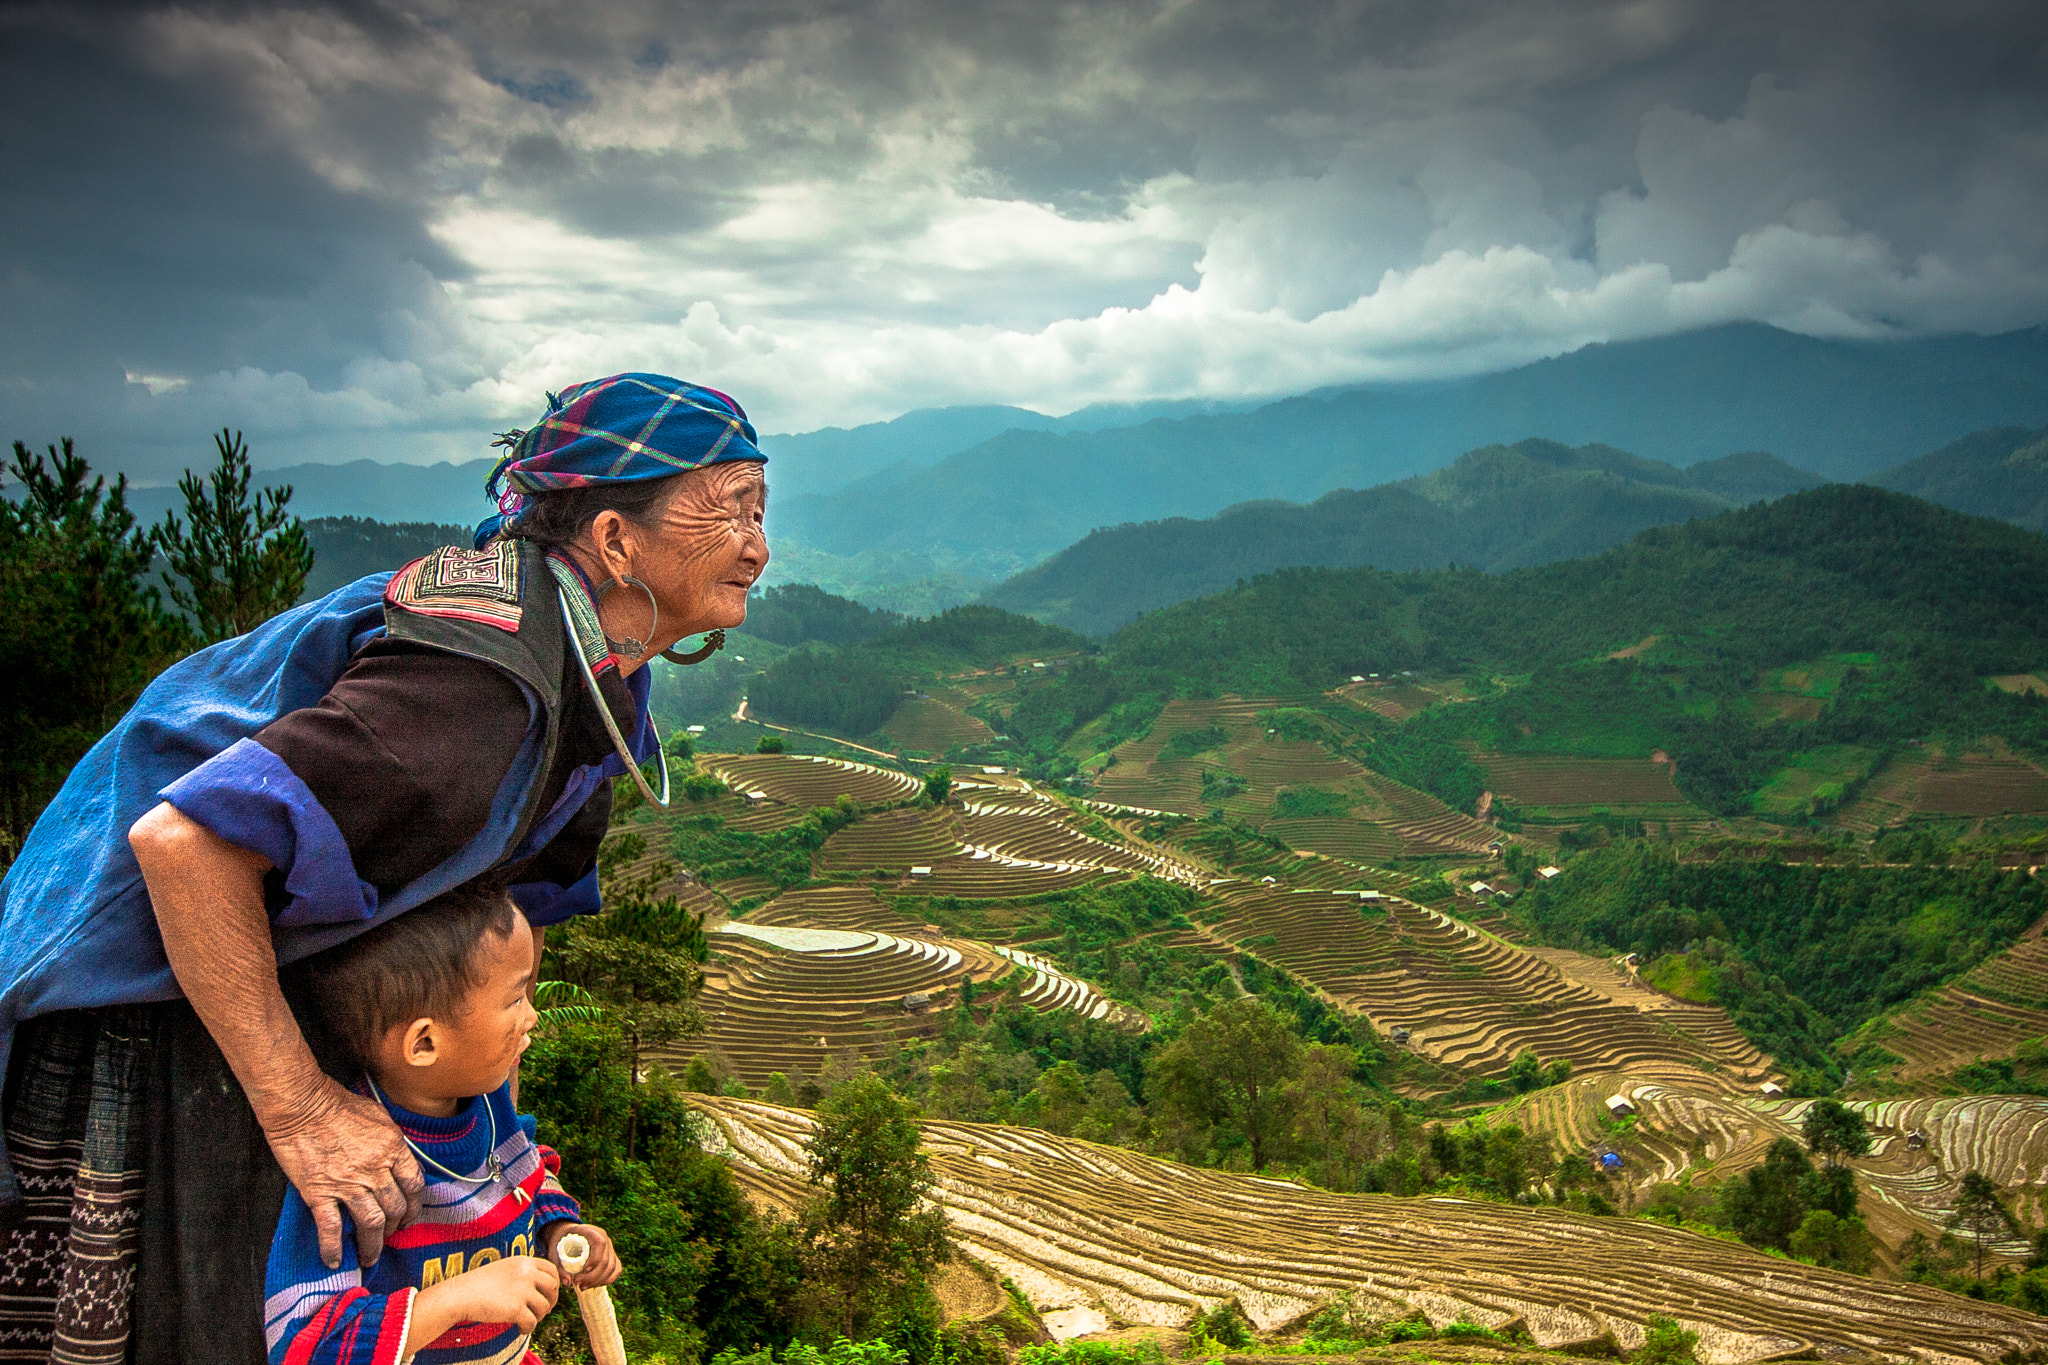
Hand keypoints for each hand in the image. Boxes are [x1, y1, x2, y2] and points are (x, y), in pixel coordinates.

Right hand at [263, 1076, 424, 1268]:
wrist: (301, 1105)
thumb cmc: (339, 1104)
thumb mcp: (379, 1116)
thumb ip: (392, 1142)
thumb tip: (400, 1162)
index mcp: (393, 1148)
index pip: (414, 1185)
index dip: (414, 1206)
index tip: (409, 1217)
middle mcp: (375, 1169)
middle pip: (395, 1207)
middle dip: (395, 1227)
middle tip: (390, 1236)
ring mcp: (348, 1183)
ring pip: (370, 1222)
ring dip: (372, 1245)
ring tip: (369, 1257)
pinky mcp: (319, 1192)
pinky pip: (331, 1227)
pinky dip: (333, 1248)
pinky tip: (335, 1260)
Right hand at [433, 1255, 560, 1334]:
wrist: (459, 1295)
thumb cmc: (479, 1285)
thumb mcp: (505, 1268)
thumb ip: (524, 1273)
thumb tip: (544, 1288)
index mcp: (524, 1262)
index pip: (552, 1270)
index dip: (554, 1284)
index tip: (548, 1295)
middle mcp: (527, 1273)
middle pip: (553, 1288)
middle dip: (550, 1301)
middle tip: (541, 1311)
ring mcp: (522, 1290)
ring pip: (544, 1307)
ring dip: (538, 1316)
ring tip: (524, 1320)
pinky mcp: (516, 1309)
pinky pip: (532, 1322)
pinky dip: (527, 1328)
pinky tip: (518, 1328)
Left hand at [545, 1222, 621, 1287]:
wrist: (567, 1235)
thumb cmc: (561, 1243)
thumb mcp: (555, 1252)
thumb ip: (559, 1267)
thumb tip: (567, 1283)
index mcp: (592, 1232)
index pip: (600, 1243)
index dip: (595, 1258)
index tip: (583, 1270)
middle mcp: (605, 1238)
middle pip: (606, 1260)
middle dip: (593, 1276)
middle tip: (577, 1284)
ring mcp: (610, 1247)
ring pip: (612, 1267)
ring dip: (598, 1281)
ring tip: (583, 1287)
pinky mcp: (612, 1256)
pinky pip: (616, 1269)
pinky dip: (608, 1279)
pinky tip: (595, 1285)